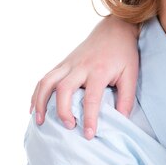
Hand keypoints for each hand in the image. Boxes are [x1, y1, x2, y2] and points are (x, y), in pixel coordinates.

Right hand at [30, 17, 138, 138]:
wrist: (115, 29)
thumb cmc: (124, 54)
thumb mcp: (131, 74)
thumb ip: (127, 97)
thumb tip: (122, 119)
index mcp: (98, 71)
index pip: (91, 99)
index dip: (89, 118)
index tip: (88, 134)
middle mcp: (80, 67)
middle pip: (64, 90)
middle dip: (63, 111)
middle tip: (69, 127)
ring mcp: (68, 64)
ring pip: (47, 82)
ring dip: (41, 102)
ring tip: (40, 121)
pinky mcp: (63, 63)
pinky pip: (45, 78)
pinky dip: (37, 93)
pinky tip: (34, 107)